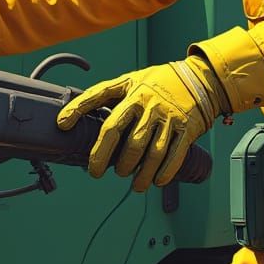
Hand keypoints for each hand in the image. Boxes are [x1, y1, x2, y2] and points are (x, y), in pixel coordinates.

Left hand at [57, 57, 230, 191]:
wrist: (201, 79)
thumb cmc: (160, 82)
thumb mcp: (133, 80)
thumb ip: (109, 94)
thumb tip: (76, 112)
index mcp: (133, 90)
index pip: (100, 98)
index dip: (79, 109)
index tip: (61, 124)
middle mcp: (149, 103)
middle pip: (126, 137)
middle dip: (109, 159)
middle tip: (101, 171)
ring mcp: (168, 117)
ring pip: (150, 153)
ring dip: (139, 174)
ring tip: (132, 184)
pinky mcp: (186, 129)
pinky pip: (174, 155)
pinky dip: (164, 172)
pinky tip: (156, 182)